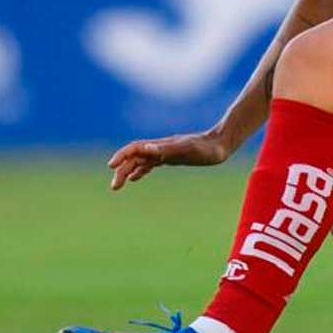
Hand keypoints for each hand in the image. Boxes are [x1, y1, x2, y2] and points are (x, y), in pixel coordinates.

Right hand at [106, 129, 233, 189]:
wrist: (220, 145)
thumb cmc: (205, 149)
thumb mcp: (186, 150)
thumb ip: (166, 149)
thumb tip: (145, 149)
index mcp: (161, 145)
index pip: (135, 148)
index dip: (122, 156)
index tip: (111, 167)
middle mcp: (160, 148)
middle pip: (134, 157)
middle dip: (122, 170)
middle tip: (113, 187)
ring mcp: (164, 153)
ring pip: (140, 161)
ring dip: (127, 171)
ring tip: (117, 185)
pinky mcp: (170, 158)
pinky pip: (150, 164)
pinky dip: (140, 171)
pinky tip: (134, 178)